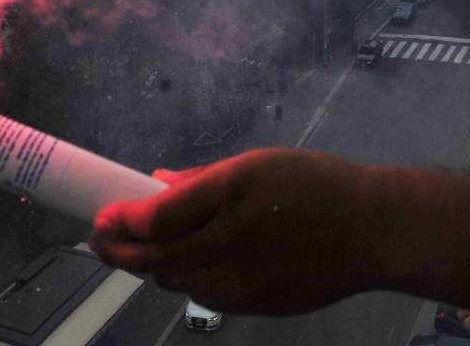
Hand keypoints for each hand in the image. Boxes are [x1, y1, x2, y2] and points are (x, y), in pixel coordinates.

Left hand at [89, 148, 383, 313]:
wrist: (370, 231)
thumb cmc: (314, 185)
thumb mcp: (257, 163)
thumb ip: (203, 180)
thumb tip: (158, 184)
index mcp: (234, 193)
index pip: (160, 217)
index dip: (122, 220)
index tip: (100, 215)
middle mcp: (234, 241)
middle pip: (158, 258)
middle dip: (119, 249)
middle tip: (98, 239)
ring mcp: (245, 282)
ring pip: (176, 282)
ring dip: (148, 268)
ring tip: (134, 251)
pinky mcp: (255, 306)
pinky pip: (204, 296)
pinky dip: (182, 281)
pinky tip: (178, 267)